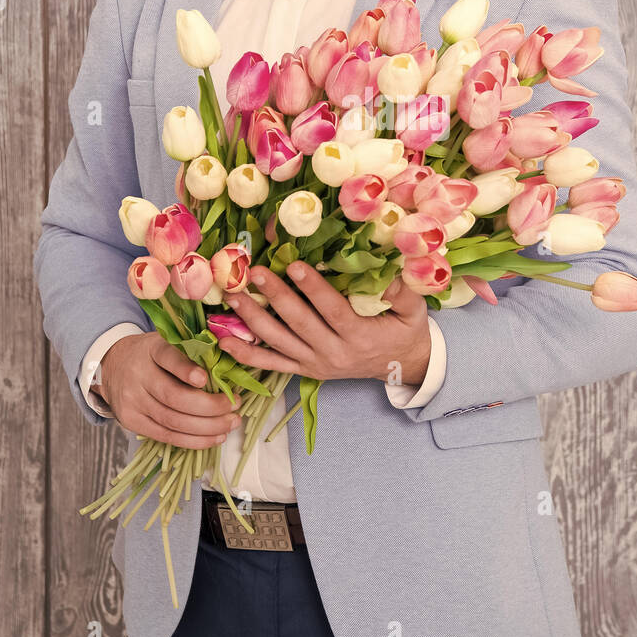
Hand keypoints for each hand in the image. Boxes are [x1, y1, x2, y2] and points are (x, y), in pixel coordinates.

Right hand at [99, 332, 242, 446]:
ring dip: (207, 427)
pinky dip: (194, 440)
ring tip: (230, 424)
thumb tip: (229, 368)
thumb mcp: (168, 342)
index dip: (186, 369)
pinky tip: (214, 438)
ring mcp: (133, 401)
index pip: (168, 357)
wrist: (114, 366)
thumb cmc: (153, 355)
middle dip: (210, 406)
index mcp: (151, 350)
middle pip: (174, 397)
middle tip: (234, 406)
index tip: (205, 378)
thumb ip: (193, 351)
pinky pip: (166, 436)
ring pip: (173, 421)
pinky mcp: (131, 421)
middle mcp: (139, 375)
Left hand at [215, 261, 431, 386]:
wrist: (400, 366)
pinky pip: (271, 364)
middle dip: (275, 298)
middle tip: (255, 273)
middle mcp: (333, 354)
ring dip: (253, 321)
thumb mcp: (413, 311)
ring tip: (234, 297)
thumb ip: (401, 292)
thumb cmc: (404, 331)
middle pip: (300, 324)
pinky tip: (224, 340)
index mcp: (360, 337)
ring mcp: (315, 364)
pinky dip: (245, 355)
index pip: (332, 311)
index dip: (313, 289)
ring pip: (279, 343)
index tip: (293, 265)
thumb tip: (385, 273)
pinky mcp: (304, 370)